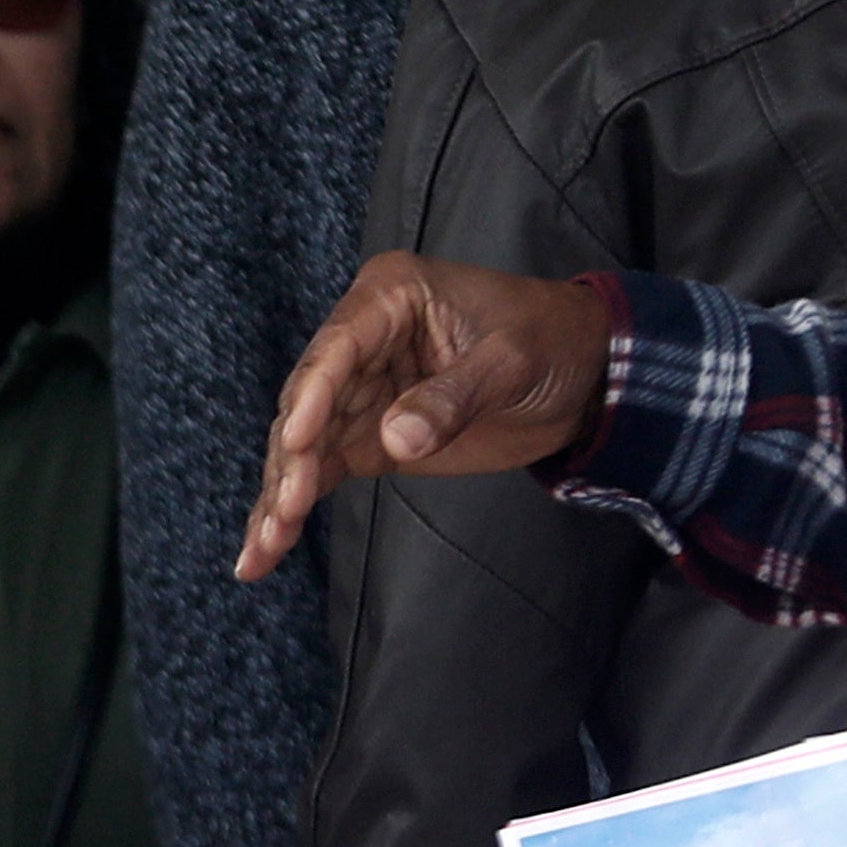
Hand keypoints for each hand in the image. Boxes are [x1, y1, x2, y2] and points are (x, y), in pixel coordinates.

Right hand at [238, 252, 613, 577]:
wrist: (584, 371)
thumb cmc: (550, 340)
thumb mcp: (511, 361)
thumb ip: (452, 398)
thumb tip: (396, 440)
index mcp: (390, 298)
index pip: (337, 347)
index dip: (313, 396)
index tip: (296, 444)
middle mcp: (362, 341)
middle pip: (307, 402)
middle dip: (290, 461)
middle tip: (284, 513)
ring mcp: (361, 391)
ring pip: (304, 445)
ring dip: (282, 496)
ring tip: (262, 549)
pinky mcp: (369, 436)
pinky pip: (322, 470)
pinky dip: (296, 507)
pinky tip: (267, 548)